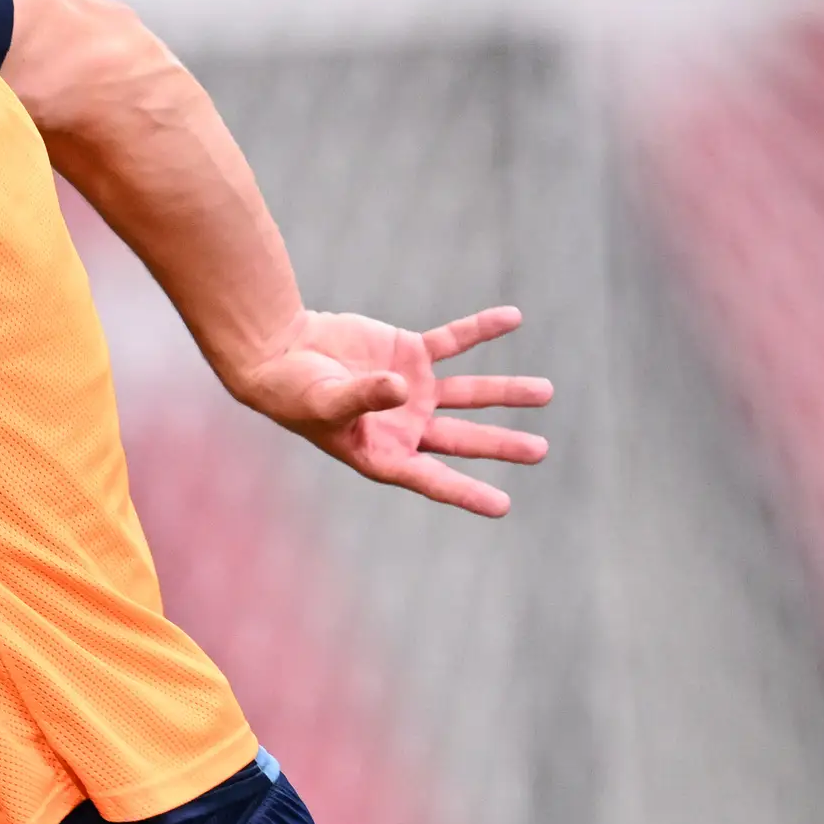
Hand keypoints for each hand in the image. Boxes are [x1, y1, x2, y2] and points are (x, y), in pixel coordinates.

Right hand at [225, 305, 551, 516]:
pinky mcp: (409, 353)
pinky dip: (481, 329)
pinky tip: (512, 317)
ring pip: (468, 392)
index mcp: (383, 453)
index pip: (432, 478)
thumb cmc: (293, 391)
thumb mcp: (325, 401)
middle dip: (501, 443)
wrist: (278, 353)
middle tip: (539, 451)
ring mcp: (412, 390)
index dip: (466, 492)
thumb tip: (403, 387)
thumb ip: (365, 396)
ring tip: (545, 392)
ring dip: (504, 390)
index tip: (502, 506)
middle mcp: (405, 427)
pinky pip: (453, 340)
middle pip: (462, 438)